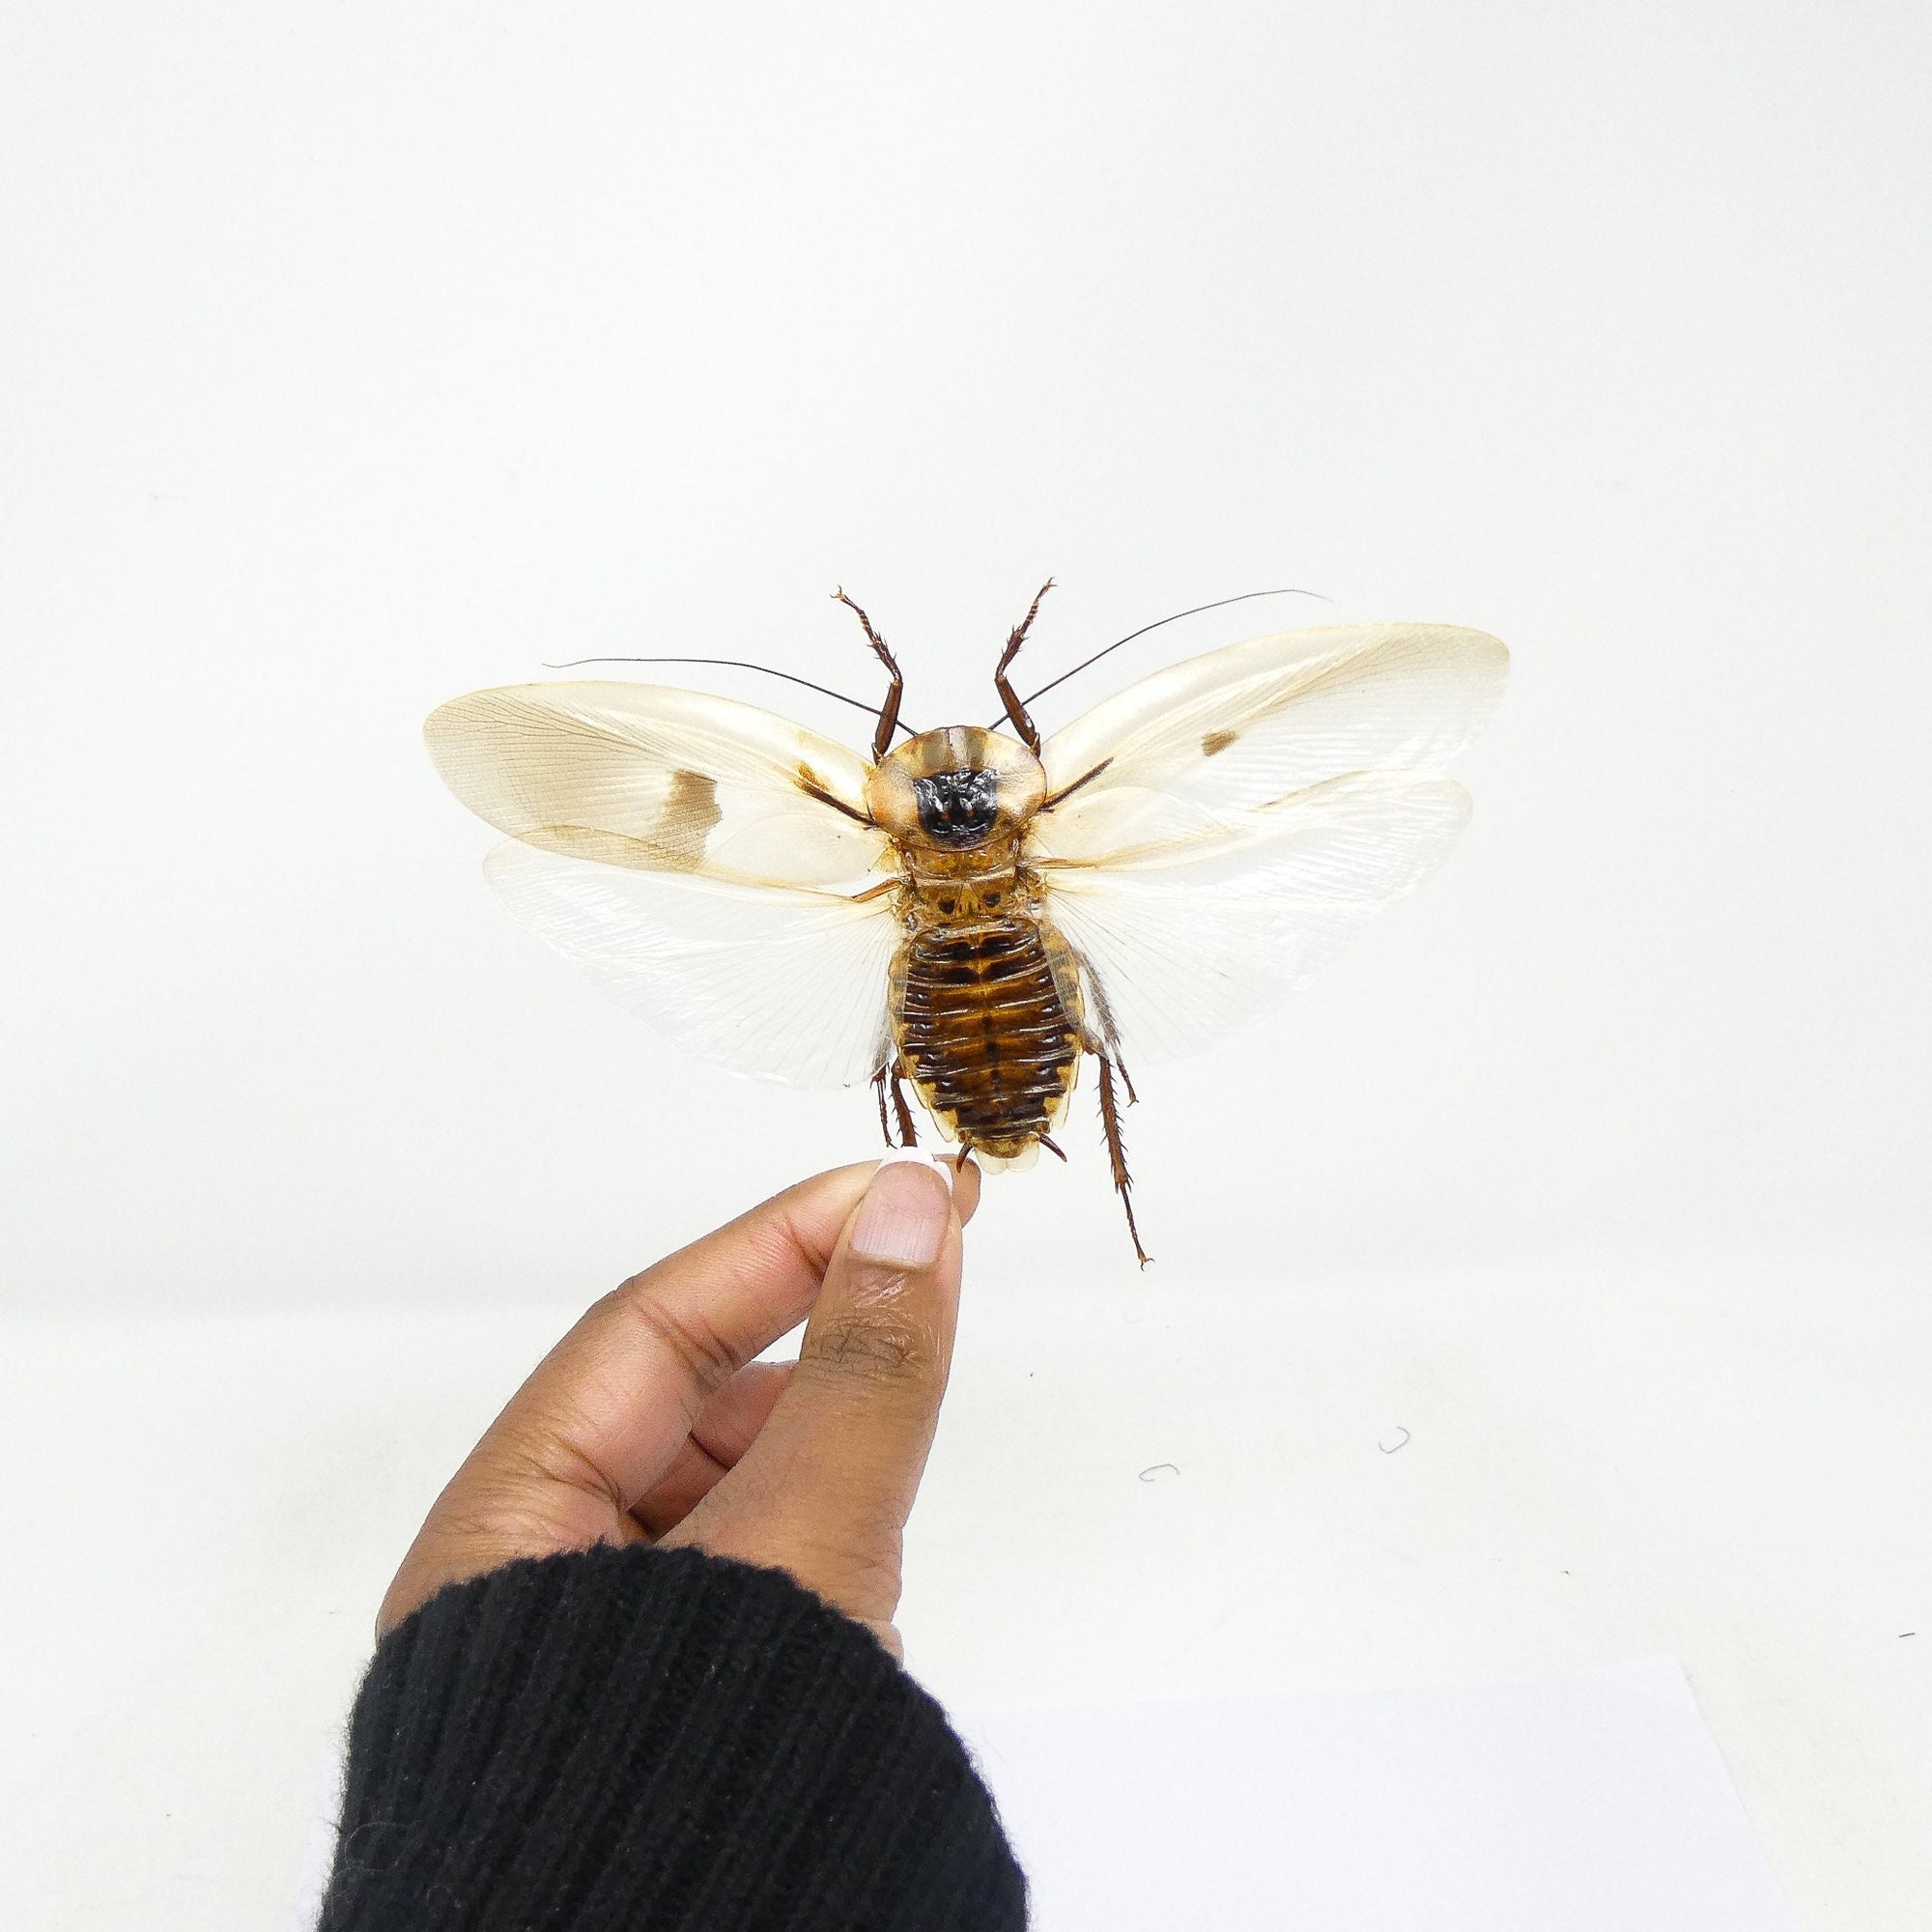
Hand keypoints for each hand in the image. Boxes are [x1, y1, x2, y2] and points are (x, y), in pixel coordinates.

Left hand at [379, 1152, 978, 1658]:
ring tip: (900, 1405)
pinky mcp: (674, 1708)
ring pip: (721, 1489)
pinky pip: (751, 1571)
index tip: (900, 1191)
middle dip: (803, 1330)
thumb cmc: (691, 1796)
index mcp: (500, 1532)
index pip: (650, 1329)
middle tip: (923, 1271)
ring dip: (817, 1432)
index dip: (781, 1240)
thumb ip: (860, 1376)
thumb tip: (910, 1211)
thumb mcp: (799, 1548)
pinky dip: (818, 1525)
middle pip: (675, 1404)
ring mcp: (608, 1654)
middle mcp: (533, 1585)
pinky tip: (867, 1532)